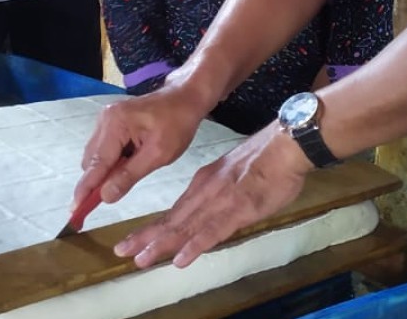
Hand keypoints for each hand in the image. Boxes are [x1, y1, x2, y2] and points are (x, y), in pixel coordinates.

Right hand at [73, 84, 207, 209]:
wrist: (184, 97)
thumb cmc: (177, 124)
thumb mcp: (158, 154)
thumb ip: (129, 175)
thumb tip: (105, 196)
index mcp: (116, 124)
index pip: (97, 164)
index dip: (86, 189)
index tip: (74, 210)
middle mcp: (105, 119)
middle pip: (92, 160)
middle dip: (100, 179)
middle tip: (120, 190)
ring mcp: (106, 118)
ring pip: (96, 155)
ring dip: (109, 169)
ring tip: (136, 165)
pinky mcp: (110, 121)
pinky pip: (104, 148)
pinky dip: (114, 159)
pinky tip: (133, 158)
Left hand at [114, 122, 313, 268]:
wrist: (284, 146)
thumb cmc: (265, 160)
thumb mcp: (232, 174)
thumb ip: (219, 192)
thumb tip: (211, 209)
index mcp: (204, 183)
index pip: (174, 211)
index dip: (152, 228)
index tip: (133, 241)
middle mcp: (205, 192)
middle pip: (172, 220)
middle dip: (146, 237)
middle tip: (122, 252)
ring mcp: (220, 202)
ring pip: (185, 227)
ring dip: (161, 245)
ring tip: (140, 259)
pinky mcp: (238, 210)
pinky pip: (213, 231)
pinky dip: (195, 246)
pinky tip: (180, 259)